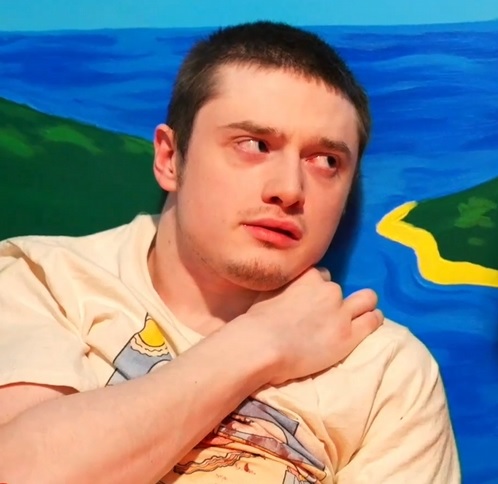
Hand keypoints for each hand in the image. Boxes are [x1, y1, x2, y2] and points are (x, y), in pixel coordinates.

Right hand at [240, 267, 382, 384]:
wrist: (263, 344)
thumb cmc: (256, 321)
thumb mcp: (267, 292)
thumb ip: (281, 287)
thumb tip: (281, 290)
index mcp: (307, 276)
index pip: (321, 275)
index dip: (317, 288)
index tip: (312, 300)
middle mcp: (328, 289)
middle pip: (340, 288)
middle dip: (336, 298)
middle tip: (329, 313)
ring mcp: (341, 312)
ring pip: (367, 299)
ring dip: (363, 304)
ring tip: (359, 315)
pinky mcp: (349, 335)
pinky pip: (373, 320)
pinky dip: (373, 319)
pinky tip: (371, 321)